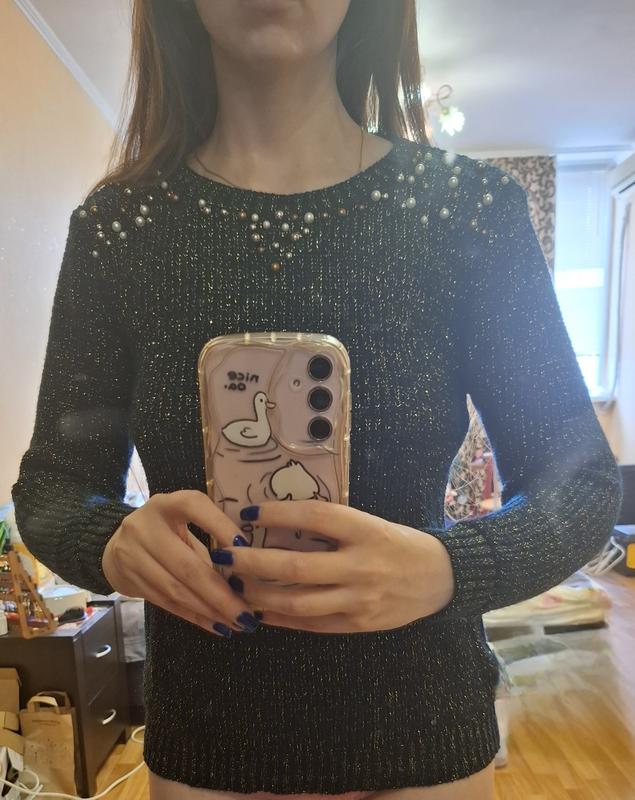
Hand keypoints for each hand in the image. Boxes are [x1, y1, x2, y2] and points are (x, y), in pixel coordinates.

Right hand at [102, 490, 263, 637]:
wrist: (114, 547)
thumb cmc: (164, 531)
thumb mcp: (182, 523)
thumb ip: (209, 539)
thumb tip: (248, 570)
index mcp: (167, 504)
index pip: (194, 507)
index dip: (220, 526)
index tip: (246, 548)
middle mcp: (145, 526)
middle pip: (187, 565)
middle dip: (220, 594)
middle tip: (247, 614)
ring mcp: (133, 555)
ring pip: (176, 590)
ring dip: (209, 610)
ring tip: (236, 623)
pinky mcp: (129, 581)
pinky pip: (167, 603)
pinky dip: (194, 617)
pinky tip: (216, 626)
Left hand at [212, 500, 455, 632]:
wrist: (440, 578)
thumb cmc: (399, 543)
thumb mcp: (371, 524)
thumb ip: (334, 525)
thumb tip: (280, 521)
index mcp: (366, 530)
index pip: (315, 518)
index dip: (279, 514)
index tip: (247, 512)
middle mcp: (362, 565)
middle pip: (297, 566)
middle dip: (253, 562)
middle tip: (223, 556)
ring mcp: (360, 599)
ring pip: (299, 602)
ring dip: (260, 596)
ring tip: (233, 587)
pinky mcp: (359, 624)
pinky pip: (312, 624)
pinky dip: (281, 619)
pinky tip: (259, 612)